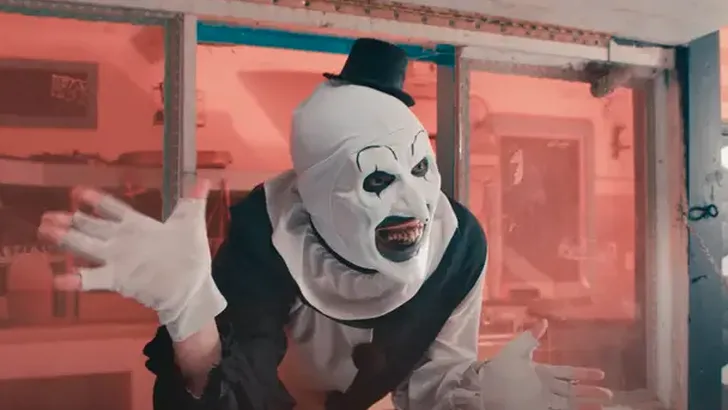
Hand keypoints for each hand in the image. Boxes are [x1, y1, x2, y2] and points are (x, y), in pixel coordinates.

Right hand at [37, 180, 226, 341]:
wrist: (193, 288)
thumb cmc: (190, 256)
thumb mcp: (191, 225)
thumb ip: (192, 201)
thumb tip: (203, 179)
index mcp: (137, 225)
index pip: (113, 209)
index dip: (96, 201)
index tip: (77, 192)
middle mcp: (122, 241)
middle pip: (92, 227)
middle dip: (70, 220)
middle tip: (46, 216)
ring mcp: (118, 260)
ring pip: (87, 247)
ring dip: (66, 240)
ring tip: (45, 232)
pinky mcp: (118, 280)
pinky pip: (94, 278)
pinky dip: (77, 279)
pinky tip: (58, 279)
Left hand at [478, 320, 612, 409]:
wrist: (485, 388)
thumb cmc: (500, 368)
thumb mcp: (516, 350)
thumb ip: (531, 337)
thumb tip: (544, 321)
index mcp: (542, 372)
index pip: (568, 373)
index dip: (584, 374)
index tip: (601, 374)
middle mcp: (546, 388)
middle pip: (574, 390)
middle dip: (591, 392)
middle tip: (610, 394)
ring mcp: (543, 401)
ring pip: (571, 403)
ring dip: (587, 404)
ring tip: (604, 406)